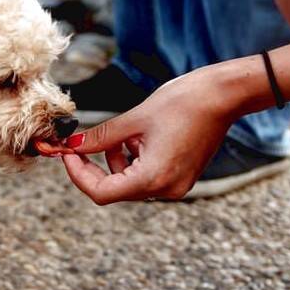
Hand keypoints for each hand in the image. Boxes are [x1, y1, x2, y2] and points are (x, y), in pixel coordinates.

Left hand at [61, 66, 238, 203]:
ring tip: (125, 133)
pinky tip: (141, 137)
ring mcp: (176, 186)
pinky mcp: (182, 178)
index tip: (67, 154)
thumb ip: (100, 137)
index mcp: (152, 178)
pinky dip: (135, 160)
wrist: (223, 96)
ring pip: (130, 182)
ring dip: (117, 161)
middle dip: (95, 166)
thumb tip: (72, 145)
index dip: (78, 175)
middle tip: (81, 143)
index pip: (101, 192)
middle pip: (115, 189)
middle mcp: (166, 189)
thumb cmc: (182, 102)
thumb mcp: (133, 120)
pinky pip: (147, 177)